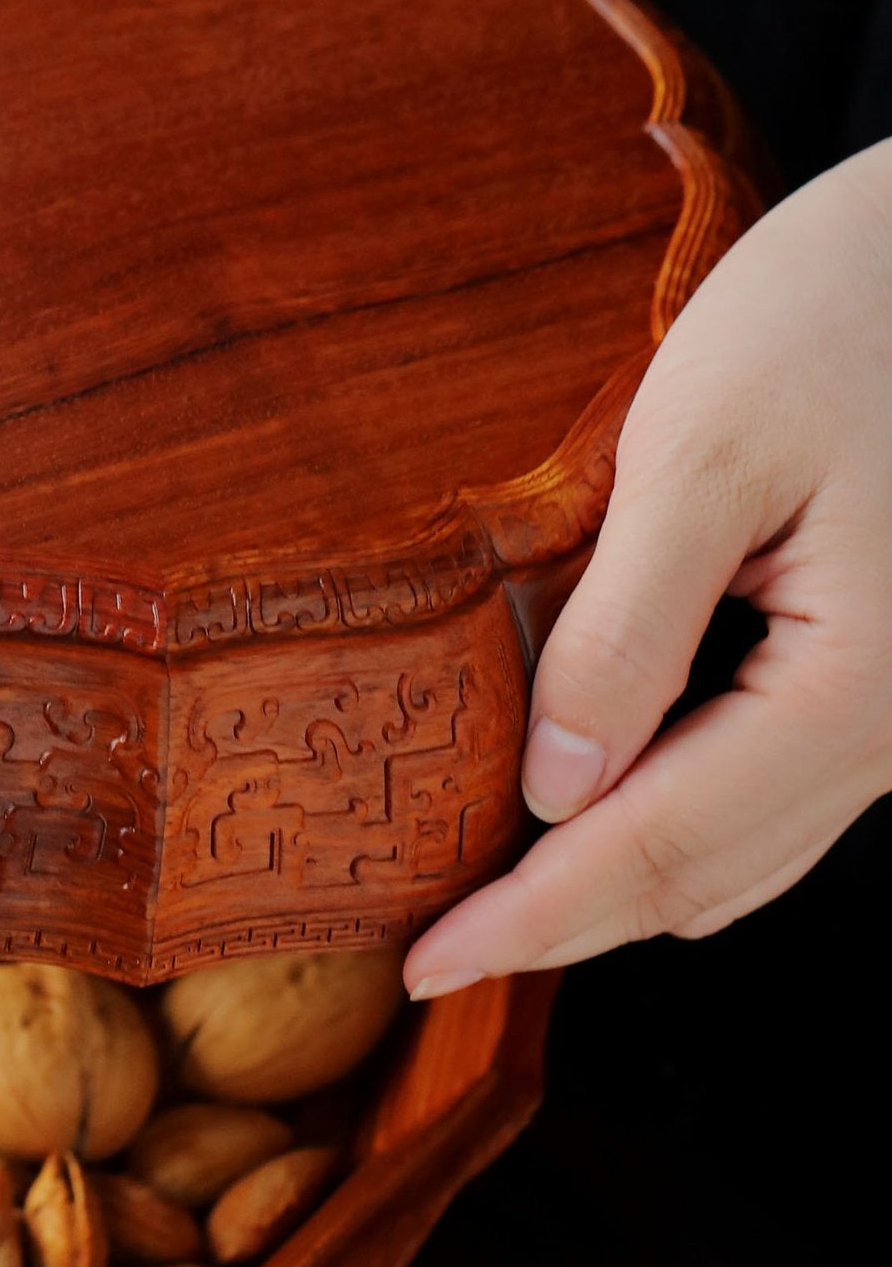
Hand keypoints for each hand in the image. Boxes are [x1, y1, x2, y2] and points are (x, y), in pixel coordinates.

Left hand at [406, 139, 891, 994]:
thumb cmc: (849, 304)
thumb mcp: (705, 448)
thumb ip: (624, 628)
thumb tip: (553, 790)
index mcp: (855, 693)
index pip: (656, 847)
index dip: (529, 919)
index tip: (422, 962)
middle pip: (704, 877)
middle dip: (566, 924)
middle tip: (433, 948)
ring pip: (747, 853)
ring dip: (621, 885)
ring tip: (496, 899)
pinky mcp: (891, 675)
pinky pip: (777, 796)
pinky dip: (681, 825)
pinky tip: (598, 805)